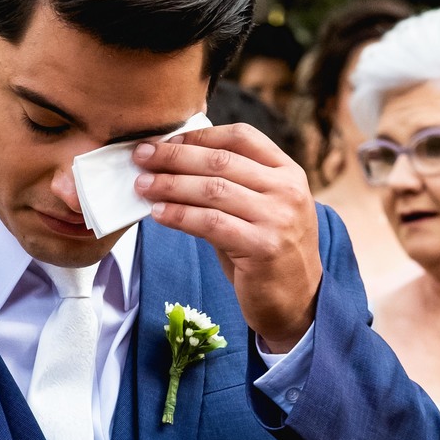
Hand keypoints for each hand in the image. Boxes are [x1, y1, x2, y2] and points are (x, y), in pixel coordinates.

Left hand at [132, 124, 321, 349]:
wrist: (297, 302)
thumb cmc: (267, 254)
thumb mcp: (259, 210)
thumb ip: (230, 186)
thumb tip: (173, 165)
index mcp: (288, 172)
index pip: (241, 137)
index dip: (199, 136)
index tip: (165, 140)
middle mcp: (287, 190)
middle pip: (221, 161)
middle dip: (175, 156)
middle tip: (142, 157)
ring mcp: (277, 218)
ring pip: (212, 190)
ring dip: (170, 185)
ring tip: (142, 186)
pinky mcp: (262, 247)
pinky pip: (210, 223)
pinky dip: (179, 215)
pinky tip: (158, 214)